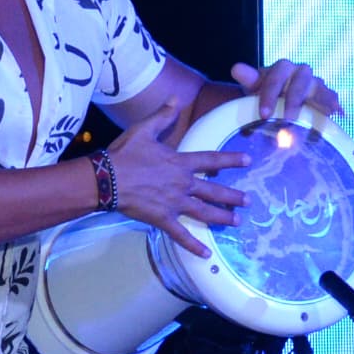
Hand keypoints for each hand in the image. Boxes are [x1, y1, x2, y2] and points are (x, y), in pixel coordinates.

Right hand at [102, 105, 244, 255]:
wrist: (106, 178)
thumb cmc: (124, 154)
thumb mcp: (144, 130)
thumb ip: (163, 116)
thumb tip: (175, 98)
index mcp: (180, 163)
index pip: (211, 159)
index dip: (231, 159)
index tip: (248, 160)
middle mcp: (183, 184)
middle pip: (214, 191)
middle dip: (232, 196)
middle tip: (247, 201)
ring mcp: (175, 203)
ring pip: (204, 212)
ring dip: (222, 218)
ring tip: (237, 222)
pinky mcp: (163, 218)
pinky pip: (181, 234)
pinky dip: (194, 245)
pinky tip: (206, 254)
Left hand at [228, 60, 343, 125]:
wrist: (280, 101)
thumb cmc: (266, 94)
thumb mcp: (254, 88)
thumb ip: (248, 79)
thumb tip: (236, 68)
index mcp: (282, 68)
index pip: (276, 77)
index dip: (269, 95)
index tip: (263, 114)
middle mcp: (300, 72)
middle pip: (300, 82)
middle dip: (293, 101)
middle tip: (286, 120)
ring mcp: (315, 82)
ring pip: (319, 88)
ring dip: (317, 102)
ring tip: (320, 114)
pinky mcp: (326, 95)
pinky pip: (332, 98)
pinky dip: (335, 105)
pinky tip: (339, 113)